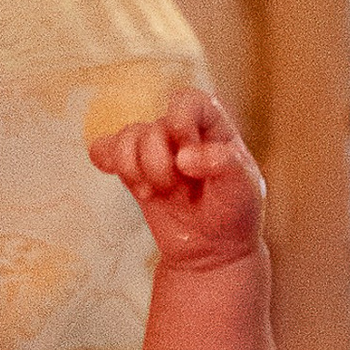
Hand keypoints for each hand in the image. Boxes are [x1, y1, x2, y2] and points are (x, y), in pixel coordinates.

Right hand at [90, 86, 265, 266]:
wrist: (213, 249)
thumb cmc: (235, 212)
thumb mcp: (245, 186)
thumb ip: (224, 163)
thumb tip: (184, 157)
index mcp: (212, 125)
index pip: (187, 101)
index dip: (180, 121)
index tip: (186, 156)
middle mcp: (180, 132)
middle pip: (152, 129)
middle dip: (158, 164)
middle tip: (177, 192)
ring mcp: (154, 151)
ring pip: (126, 138)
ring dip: (135, 170)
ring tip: (154, 194)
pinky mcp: (133, 171)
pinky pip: (105, 150)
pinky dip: (107, 160)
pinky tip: (115, 174)